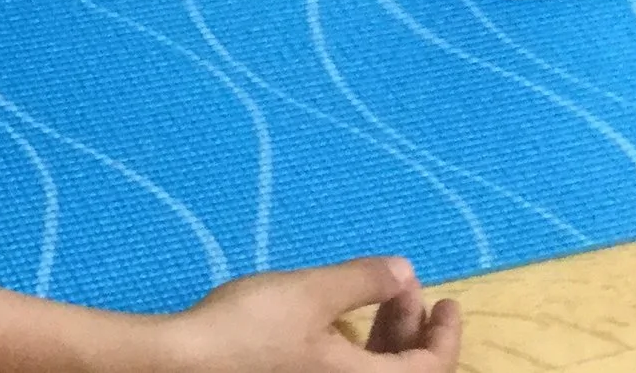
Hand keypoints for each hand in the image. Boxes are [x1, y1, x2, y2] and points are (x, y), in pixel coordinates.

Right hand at [170, 259, 461, 372]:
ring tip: (373, 293)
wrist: (188, 360)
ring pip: (372, 369)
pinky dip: (355, 344)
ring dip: (382, 333)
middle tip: (404, 285)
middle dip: (410, 326)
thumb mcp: (310, 293)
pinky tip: (333, 317)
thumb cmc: (252, 327)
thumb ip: (362, 281)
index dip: (445, 334)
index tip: (447, 300)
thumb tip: (406, 271)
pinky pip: (347, 370)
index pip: (431, 369)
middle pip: (403, 370)